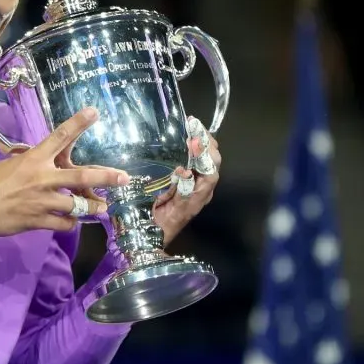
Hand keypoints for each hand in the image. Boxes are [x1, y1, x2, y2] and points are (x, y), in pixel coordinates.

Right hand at [0, 107, 129, 237]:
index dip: (78, 123)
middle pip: (81, 176)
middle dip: (106, 177)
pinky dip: (70, 221)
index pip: (59, 137)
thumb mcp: (9, 164)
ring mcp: (43, 201)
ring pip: (78, 205)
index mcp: (33, 159)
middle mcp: (42, 178)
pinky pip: (65, 223)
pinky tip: (70, 220)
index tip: (94, 112)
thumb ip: (31, 164)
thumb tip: (44, 165)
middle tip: (124, 178)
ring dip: (92, 207)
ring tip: (101, 208)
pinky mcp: (40, 221)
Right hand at [151, 116, 221, 245]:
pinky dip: (194, 150)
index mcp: (198, 196)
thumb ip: (177, 190)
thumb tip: (185, 170)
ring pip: (207, 162)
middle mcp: (201, 190)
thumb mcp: (165, 207)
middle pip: (213, 163)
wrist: (151, 238)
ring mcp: (196, 186)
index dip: (205, 154)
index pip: (210, 171)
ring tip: (192, 127)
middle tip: (193, 125)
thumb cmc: (156, 223)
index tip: (195, 138)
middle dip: (207, 142)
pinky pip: (196, 165)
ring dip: (202, 144)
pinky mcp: (188, 184)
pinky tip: (185, 140)